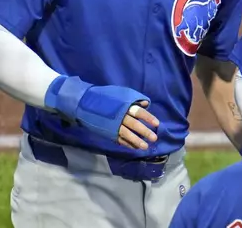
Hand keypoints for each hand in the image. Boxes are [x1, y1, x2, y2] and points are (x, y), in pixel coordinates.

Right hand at [44, 76, 161, 147]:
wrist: (85, 103)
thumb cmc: (105, 96)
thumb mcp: (120, 93)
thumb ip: (133, 98)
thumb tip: (146, 104)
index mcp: (123, 105)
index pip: (139, 112)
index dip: (148, 118)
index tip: (157, 124)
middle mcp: (119, 115)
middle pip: (135, 125)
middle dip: (145, 132)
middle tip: (154, 138)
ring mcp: (112, 125)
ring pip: (127, 134)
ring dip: (137, 141)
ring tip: (145, 147)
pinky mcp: (107, 131)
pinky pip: (118, 139)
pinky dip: (127, 144)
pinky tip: (133, 147)